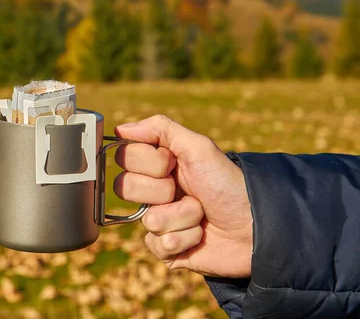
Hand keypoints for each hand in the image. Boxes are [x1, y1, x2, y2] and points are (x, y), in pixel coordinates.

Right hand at [114, 115, 252, 277]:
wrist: (256, 227)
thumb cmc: (229, 184)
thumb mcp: (199, 148)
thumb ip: (160, 129)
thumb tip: (120, 128)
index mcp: (157, 164)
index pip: (124, 157)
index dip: (150, 162)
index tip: (173, 163)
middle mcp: (153, 191)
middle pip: (125, 187)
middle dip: (162, 190)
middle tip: (186, 189)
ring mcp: (158, 220)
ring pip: (148, 219)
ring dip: (183, 216)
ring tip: (201, 214)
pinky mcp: (165, 249)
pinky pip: (159, 245)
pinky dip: (186, 239)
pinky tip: (200, 235)